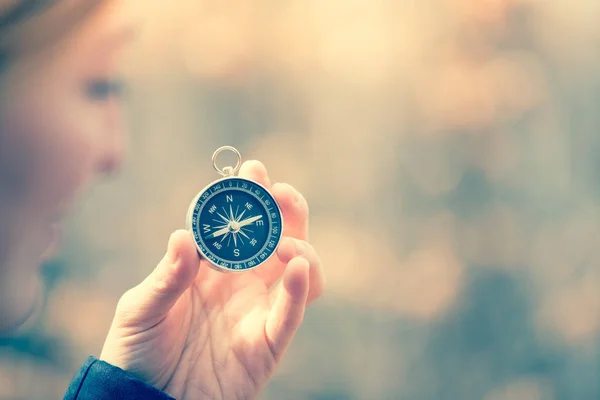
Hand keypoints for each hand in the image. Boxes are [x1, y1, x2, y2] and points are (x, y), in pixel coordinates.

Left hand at [99, 160, 324, 399]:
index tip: (252, 172)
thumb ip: (166, 275)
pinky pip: (291, 313)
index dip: (249, 196)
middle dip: (285, 210)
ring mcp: (258, 309)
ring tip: (284, 243)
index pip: (238, 222)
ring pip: (299, 269)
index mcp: (211, 266)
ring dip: (300, 247)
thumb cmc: (137, 350)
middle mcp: (241, 282)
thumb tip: (184, 236)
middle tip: (280, 193)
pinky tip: (296, 266)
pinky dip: (300, 288)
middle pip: (279, 236)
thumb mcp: (140, 308)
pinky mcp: (268, 342)